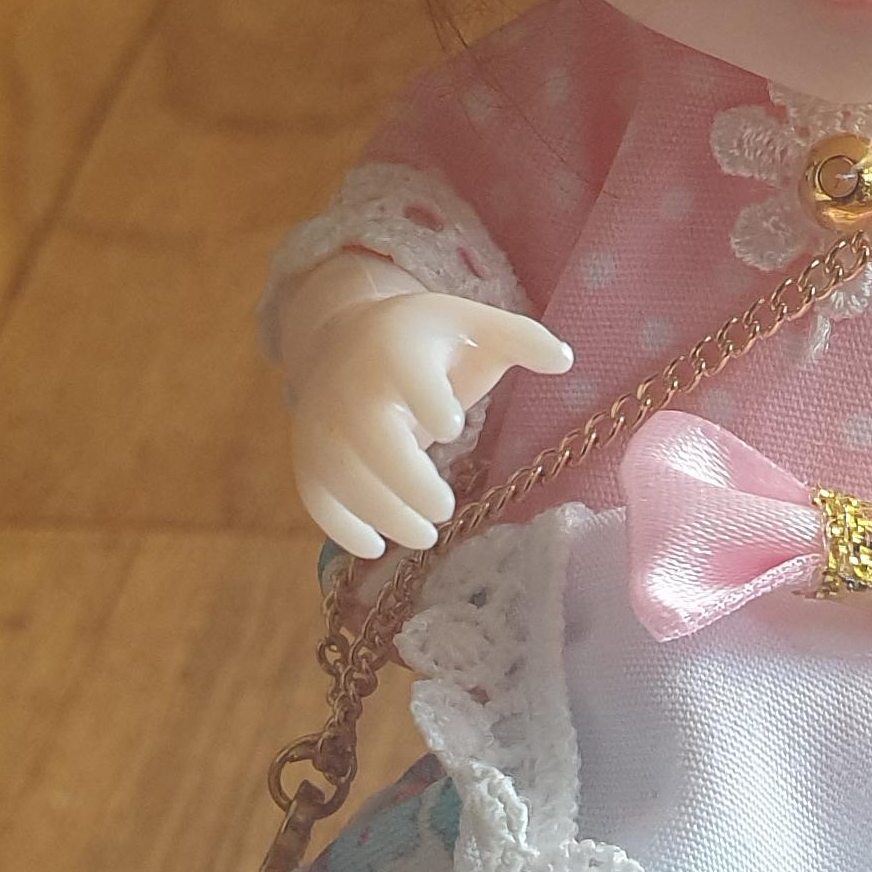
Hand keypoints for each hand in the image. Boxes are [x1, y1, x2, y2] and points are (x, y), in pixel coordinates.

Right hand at [286, 289, 571, 557]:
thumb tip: (565, 360)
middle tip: (445, 510)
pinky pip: (315, 499)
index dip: (425, 399)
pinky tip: (376, 546)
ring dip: (382, 514)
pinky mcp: (306, 457)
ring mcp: (321, 422)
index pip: (403, 370)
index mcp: (396, 344)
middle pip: (368, 437)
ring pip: (342, 476)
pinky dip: (340, 529)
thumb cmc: (425, 344)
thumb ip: (523, 338)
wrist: (342, 339)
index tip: (452, 425)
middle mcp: (349, 382)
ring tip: (425, 535)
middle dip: (407, 481)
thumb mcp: (473, 325)